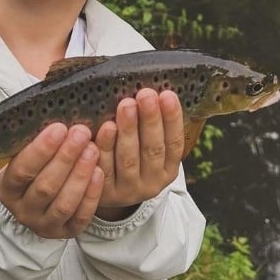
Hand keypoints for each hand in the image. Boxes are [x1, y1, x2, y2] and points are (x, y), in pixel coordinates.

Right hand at [0, 122, 103, 238]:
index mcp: (7, 188)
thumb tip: (51, 108)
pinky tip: (99, 172)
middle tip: (81, 133)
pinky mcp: (67, 232)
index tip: (59, 128)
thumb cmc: (34, 167)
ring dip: (80, 175)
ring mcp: (45, 224)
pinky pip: (80, 216)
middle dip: (65, 158)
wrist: (39, 200)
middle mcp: (23, 210)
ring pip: (63, 203)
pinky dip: (91, 195)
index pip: (21, 170)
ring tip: (93, 150)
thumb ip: (35, 138)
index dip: (40, 150)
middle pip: (45, 186)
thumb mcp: (25, 153)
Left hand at [94, 89, 183, 219]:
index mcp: (168, 169)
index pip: (174, 143)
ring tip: (126, 105)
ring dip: (128, 130)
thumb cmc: (130, 155)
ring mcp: (128, 189)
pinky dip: (106, 146)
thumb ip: (151, 123)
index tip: (168, 95)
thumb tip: (155, 87)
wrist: (106, 190)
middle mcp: (152, 183)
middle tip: (145, 95)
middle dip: (150, 120)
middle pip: (152, 150)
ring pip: (129, 159)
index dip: (172, 120)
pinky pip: (105, 168)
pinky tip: (106, 127)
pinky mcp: (105, 192)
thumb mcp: (147, 144)